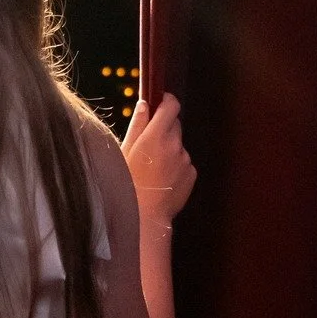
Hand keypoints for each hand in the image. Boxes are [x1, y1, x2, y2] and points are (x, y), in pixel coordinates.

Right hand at [121, 92, 196, 220]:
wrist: (144, 216)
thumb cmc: (128, 184)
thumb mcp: (125, 152)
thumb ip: (137, 125)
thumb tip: (145, 104)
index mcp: (155, 136)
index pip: (171, 106)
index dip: (166, 101)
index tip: (160, 103)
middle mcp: (174, 145)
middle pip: (175, 125)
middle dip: (164, 129)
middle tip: (149, 145)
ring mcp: (185, 160)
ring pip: (179, 146)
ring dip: (169, 151)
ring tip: (153, 169)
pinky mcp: (191, 174)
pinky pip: (184, 163)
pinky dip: (175, 167)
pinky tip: (161, 180)